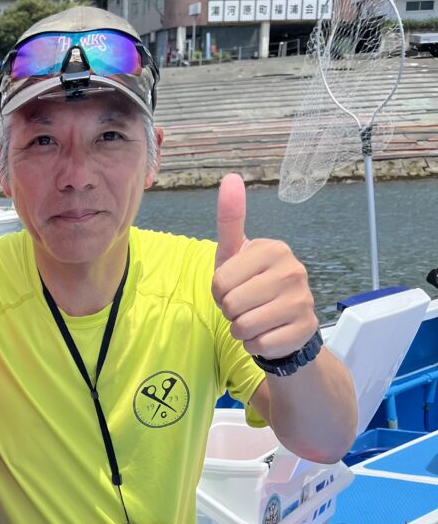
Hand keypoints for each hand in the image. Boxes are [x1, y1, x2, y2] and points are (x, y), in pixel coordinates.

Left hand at [211, 174, 317, 359]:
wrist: (286, 322)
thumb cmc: (253, 285)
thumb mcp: (236, 253)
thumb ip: (230, 219)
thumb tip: (230, 178)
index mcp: (274, 250)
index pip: (220, 282)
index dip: (219, 293)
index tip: (235, 288)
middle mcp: (292, 271)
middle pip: (231, 304)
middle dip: (230, 312)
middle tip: (245, 307)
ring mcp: (302, 300)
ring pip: (244, 327)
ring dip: (241, 330)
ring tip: (255, 319)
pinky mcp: (304, 328)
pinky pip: (259, 345)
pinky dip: (254, 345)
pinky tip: (267, 334)